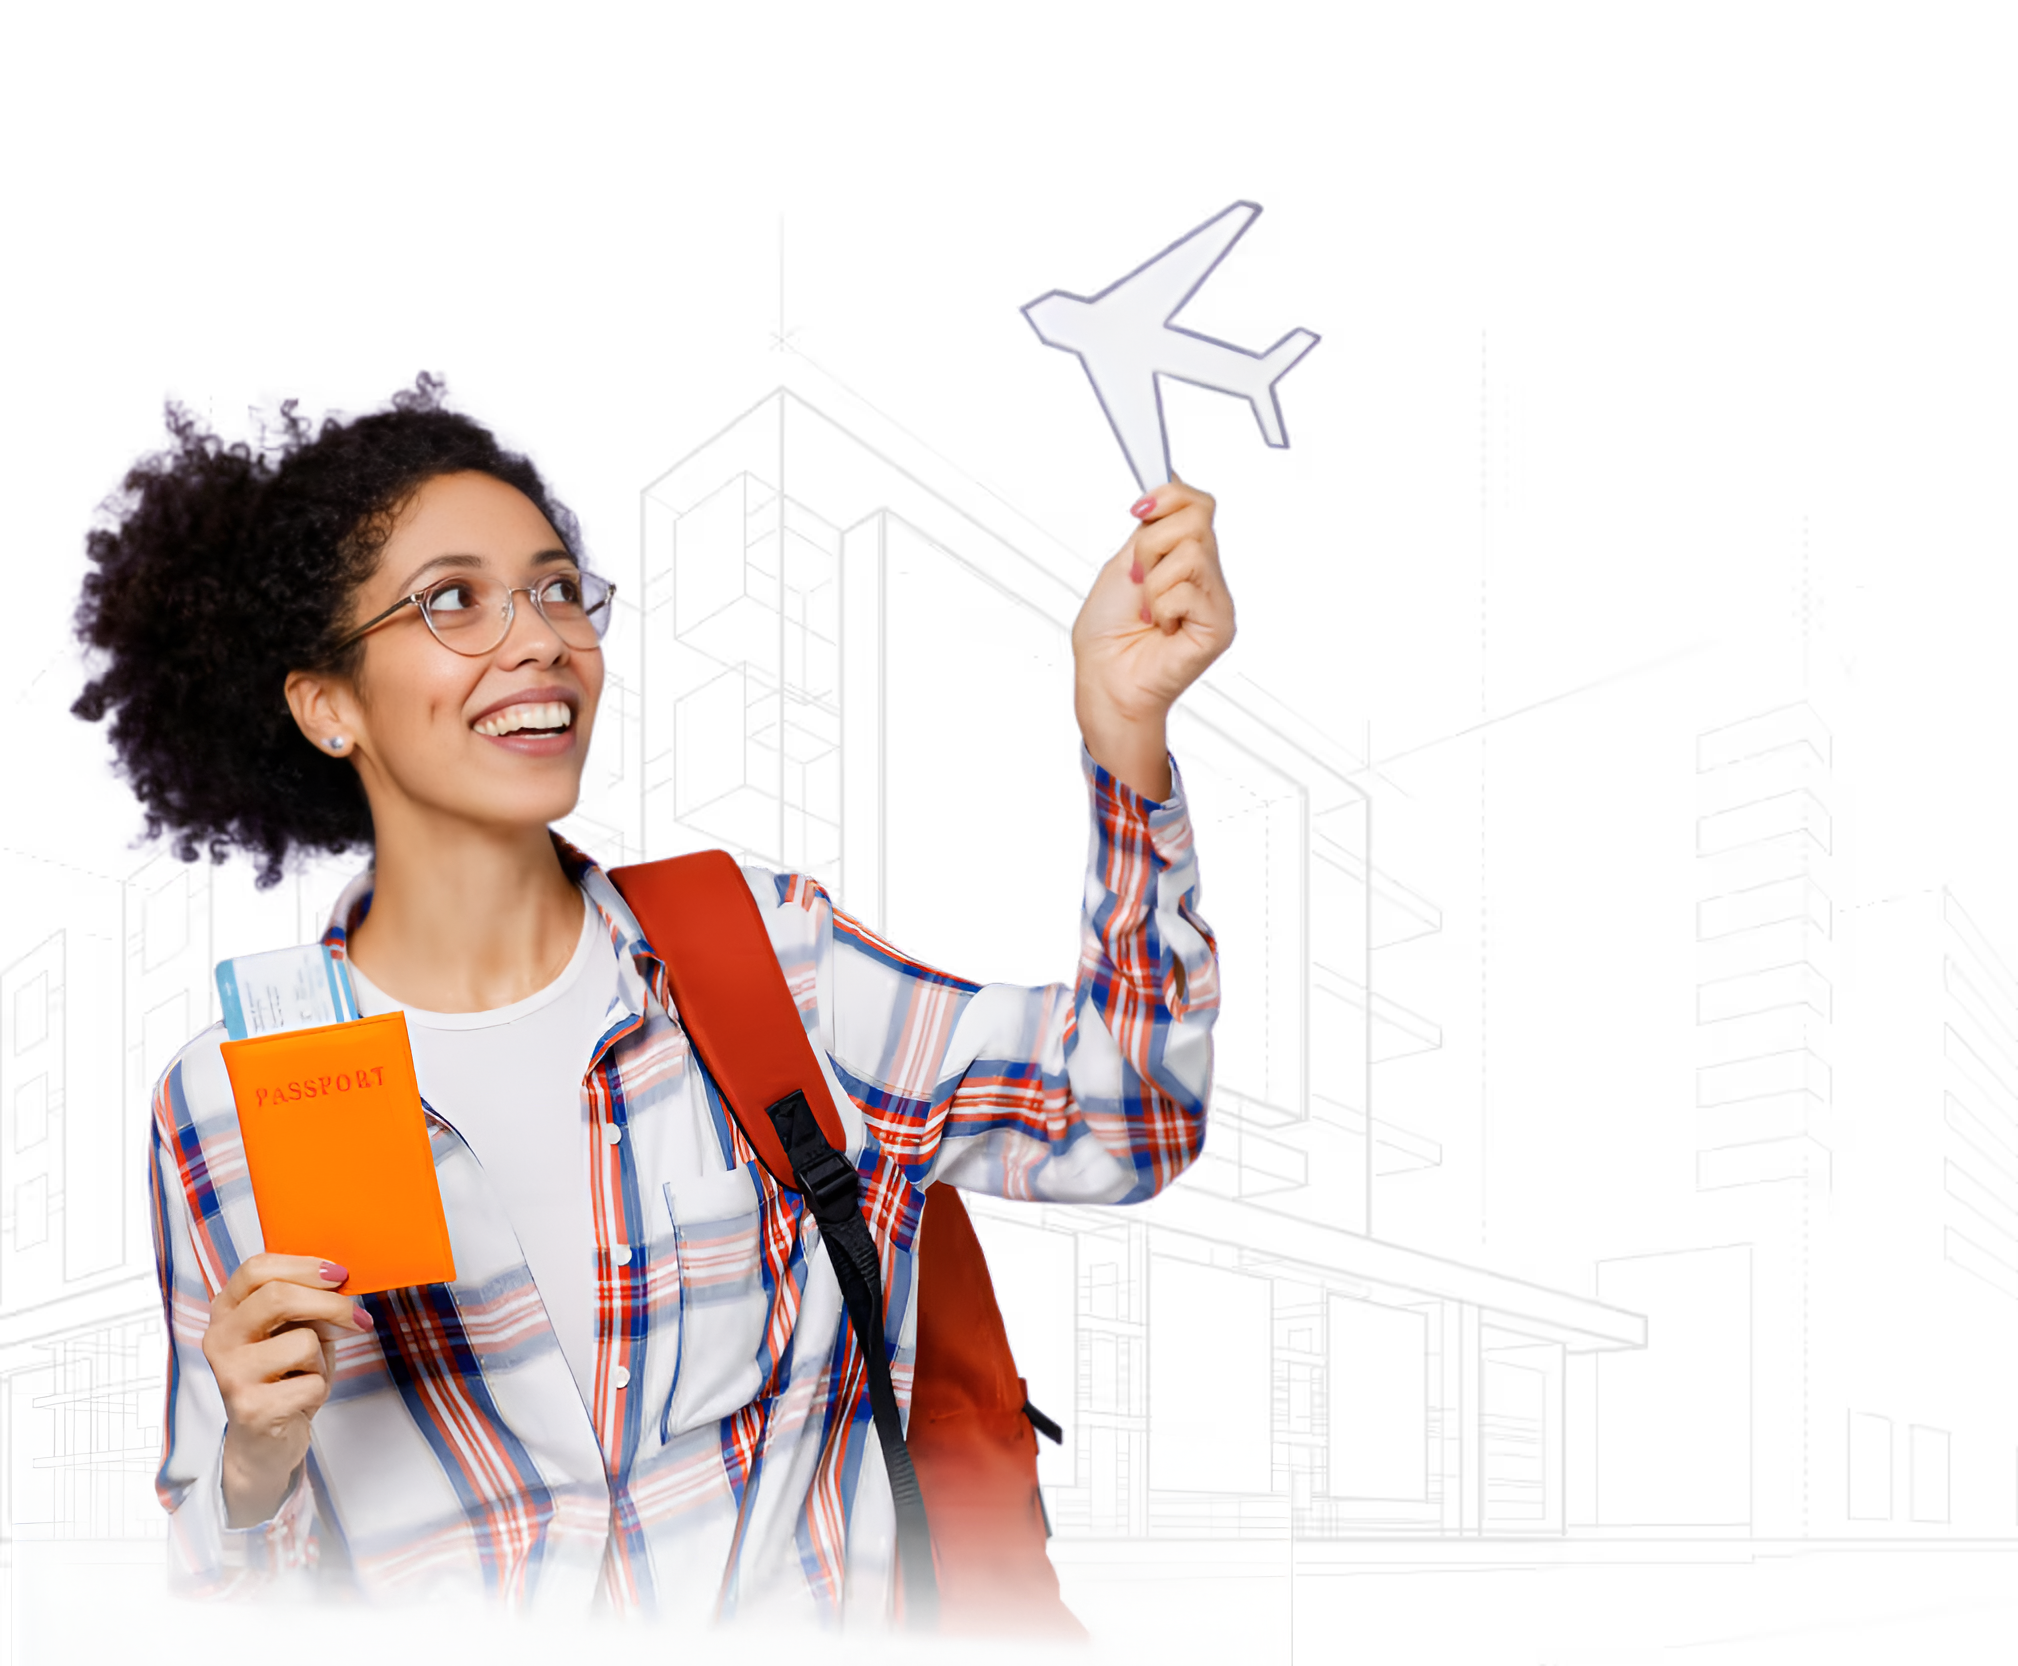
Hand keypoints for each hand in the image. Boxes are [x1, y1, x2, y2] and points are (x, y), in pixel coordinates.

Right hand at [201, 1254, 370, 1527]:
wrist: (264, 1442)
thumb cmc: (284, 1377)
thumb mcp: (294, 1330)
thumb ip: (306, 1304)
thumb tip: (341, 1282)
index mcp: (227, 1311)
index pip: (256, 1269)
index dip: (303, 1266)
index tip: (340, 1275)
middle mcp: (220, 1338)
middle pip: (278, 1297)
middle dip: (331, 1303)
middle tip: (358, 1318)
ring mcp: (231, 1374)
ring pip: (302, 1341)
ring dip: (321, 1357)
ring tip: (306, 1373)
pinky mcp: (249, 1408)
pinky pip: (311, 1382)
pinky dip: (319, 1388)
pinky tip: (299, 1398)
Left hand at [1070, 481, 1236, 800]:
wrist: (1104, 678)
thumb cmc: (1108, 632)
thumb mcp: (1124, 564)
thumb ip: (1151, 530)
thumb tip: (1164, 492)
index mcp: (1183, 557)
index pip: (1198, 504)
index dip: (1170, 496)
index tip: (1138, 511)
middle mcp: (1205, 576)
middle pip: (1197, 518)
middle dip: (1152, 545)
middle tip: (1138, 581)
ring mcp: (1216, 600)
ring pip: (1193, 551)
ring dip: (1155, 581)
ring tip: (1149, 610)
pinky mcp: (1219, 625)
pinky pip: (1189, 590)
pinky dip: (1163, 607)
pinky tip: (1162, 629)